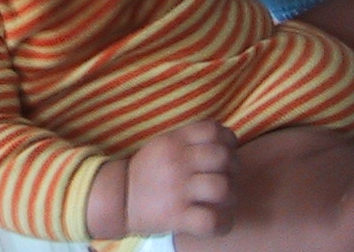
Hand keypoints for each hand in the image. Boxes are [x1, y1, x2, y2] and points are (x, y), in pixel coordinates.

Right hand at [125, 121, 237, 237]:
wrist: (120, 198)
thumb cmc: (148, 171)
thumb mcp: (163, 144)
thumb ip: (190, 140)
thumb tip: (225, 139)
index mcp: (174, 142)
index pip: (213, 130)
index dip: (228, 140)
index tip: (228, 150)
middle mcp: (177, 162)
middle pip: (223, 157)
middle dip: (234, 167)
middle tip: (228, 176)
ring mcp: (178, 190)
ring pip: (223, 188)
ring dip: (230, 196)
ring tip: (223, 200)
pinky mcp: (177, 216)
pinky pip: (211, 220)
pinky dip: (222, 223)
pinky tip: (218, 220)